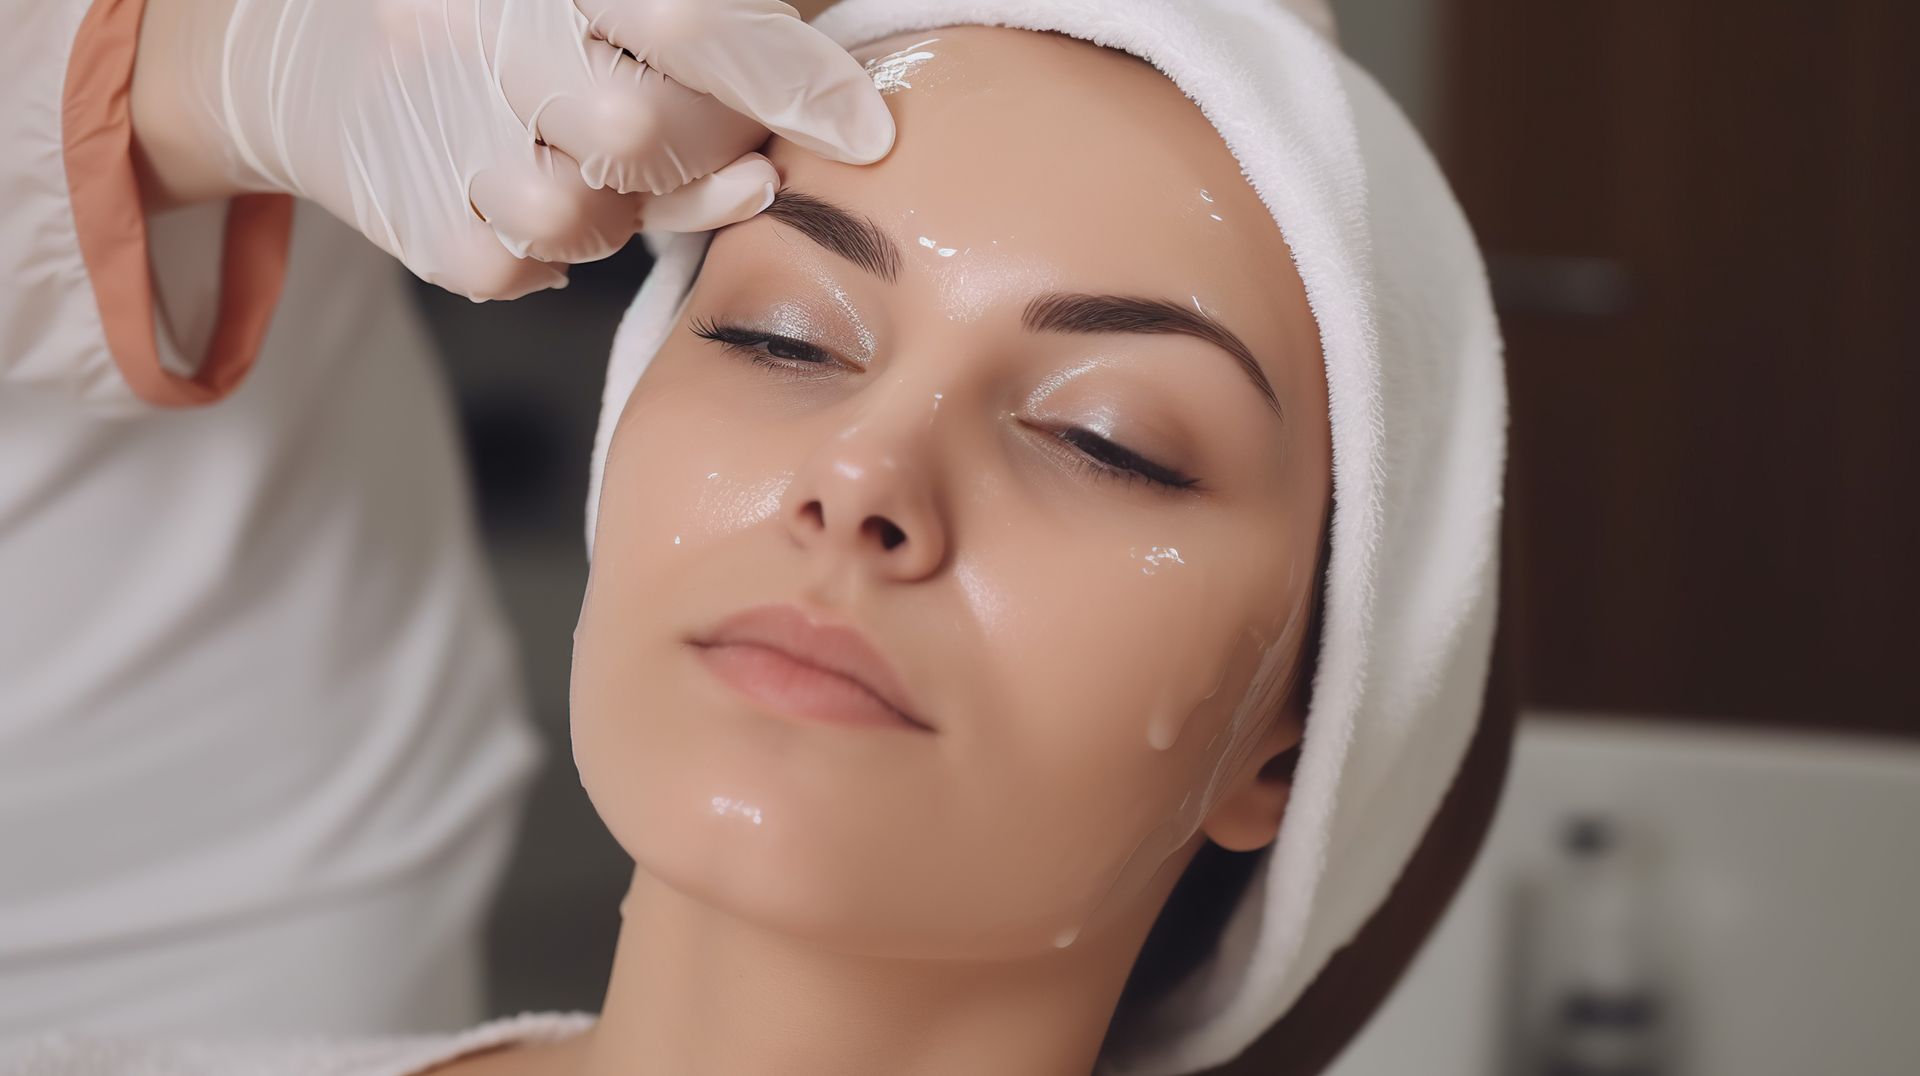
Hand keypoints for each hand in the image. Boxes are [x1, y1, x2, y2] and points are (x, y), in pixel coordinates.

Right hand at [131, 0, 893, 299]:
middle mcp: (471, 28)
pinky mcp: (402, 211)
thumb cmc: (496, 14)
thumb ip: (704, 19)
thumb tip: (838, 101)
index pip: (685, 21)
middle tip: (713, 145)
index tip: (862, 129)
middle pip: (636, 131)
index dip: (786, 79)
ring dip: (617, 210)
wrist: (300, 38)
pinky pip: (519, 271)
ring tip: (596, 169)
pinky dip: (552, 255)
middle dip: (697, 152)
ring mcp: (428, 121)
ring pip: (576, 217)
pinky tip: (538, 205)